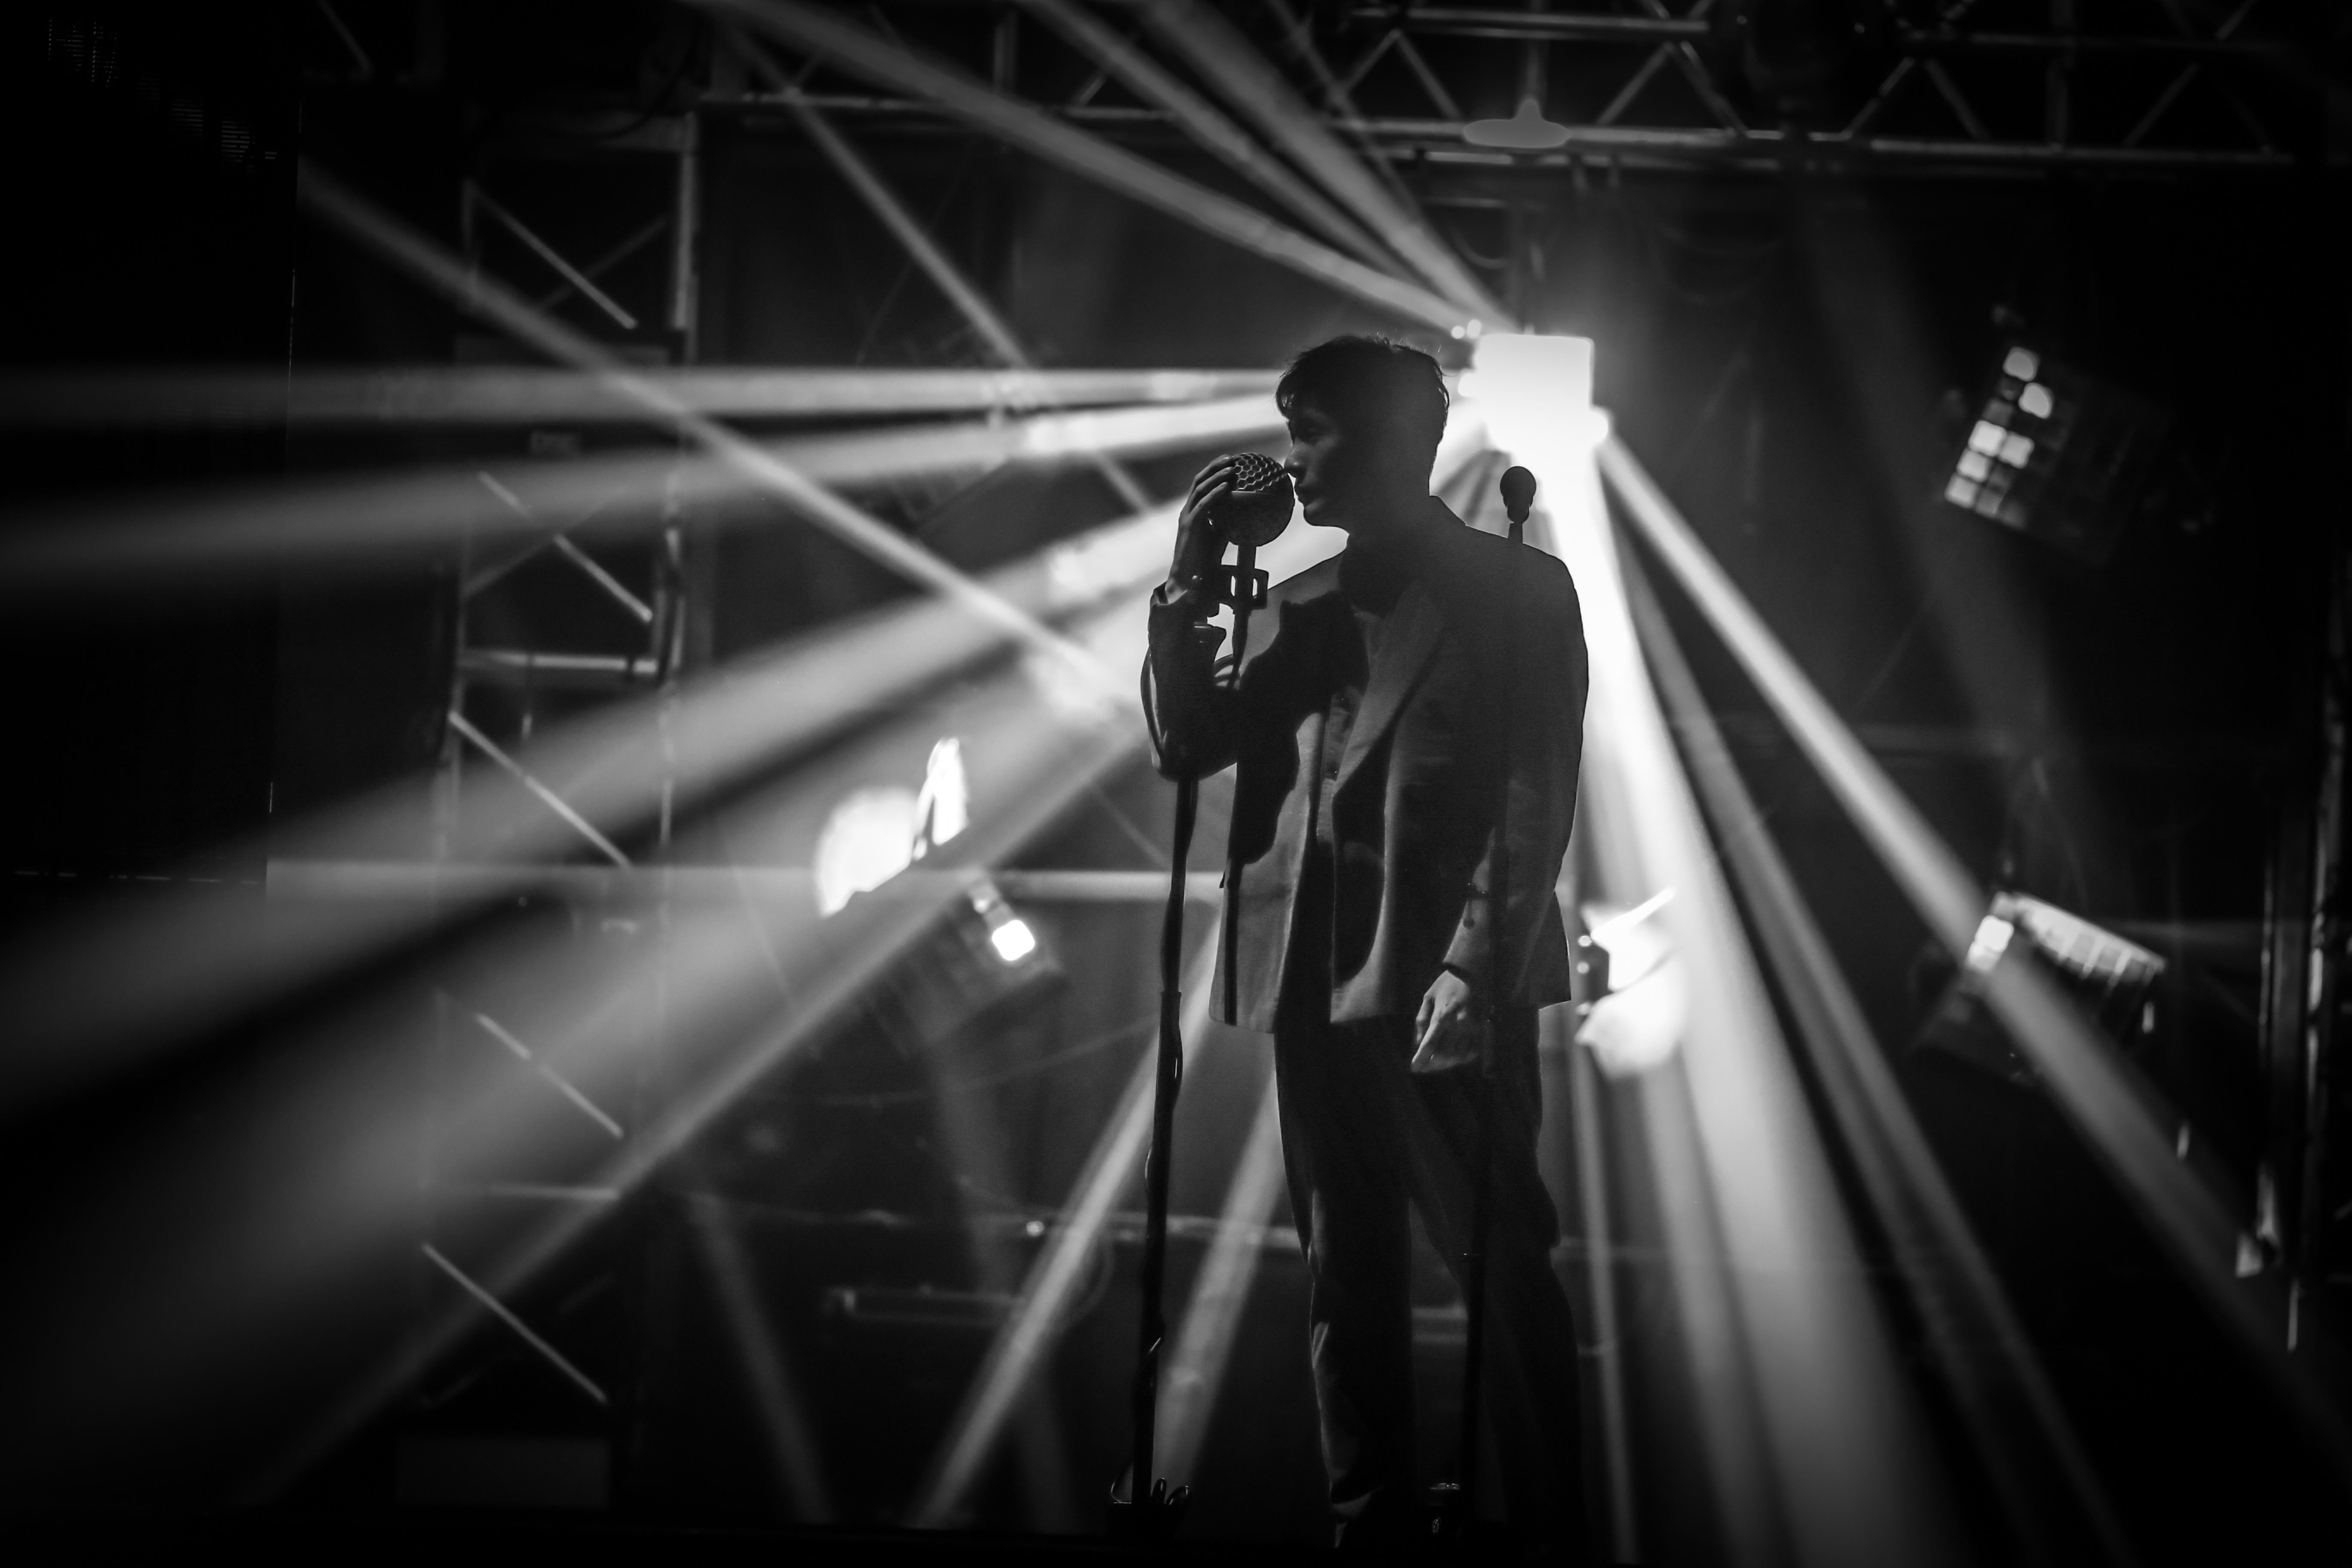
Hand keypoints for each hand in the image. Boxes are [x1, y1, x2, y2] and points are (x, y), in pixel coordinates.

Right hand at [1168, 457, 1237, 594]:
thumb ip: (1230, 522)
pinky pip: (1204, 505)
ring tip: (1232, 468)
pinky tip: (1227, 487)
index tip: (1231, 462)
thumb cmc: (1206, 559)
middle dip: (1215, 467)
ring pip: (1200, 488)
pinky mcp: (1190, 526)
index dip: (1215, 471)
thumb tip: (1251, 512)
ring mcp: (1187, 517)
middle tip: (1232, 458)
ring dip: (1216, 476)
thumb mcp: (1221, 535)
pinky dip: (1215, 494)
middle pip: (1199, 480)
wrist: (1189, 577)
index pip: (1202, 485)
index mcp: (1193, 511)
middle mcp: (1188, 510)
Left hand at [1410, 968, 1485, 1073]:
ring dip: (1447, 1064)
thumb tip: (1418, 1042)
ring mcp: (1473, 1027)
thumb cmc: (1446, 984)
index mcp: (1442, 1015)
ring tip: (1437, 1065)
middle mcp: (1458, 1024)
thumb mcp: (1428, 997)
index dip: (1421, 1059)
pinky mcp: (1483, 1028)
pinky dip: (1464, 1058)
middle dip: (1432, 1064)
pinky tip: (1455, 1059)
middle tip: (1425, 1068)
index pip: (1430, 1044)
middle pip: (1444, 1054)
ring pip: (1459, 1055)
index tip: (1414, 1068)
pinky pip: (1474, 1050)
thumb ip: (1422, 1020)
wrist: (1472, 971)